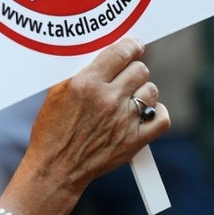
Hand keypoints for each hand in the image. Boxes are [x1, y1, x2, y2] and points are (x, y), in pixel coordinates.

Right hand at [0, 37, 169, 214]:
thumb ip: (81, 72)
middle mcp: (108, 100)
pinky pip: (161, 118)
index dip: (130, 46)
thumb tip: (103, 56)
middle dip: (133, 68)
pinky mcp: (134, 140)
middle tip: (127, 74)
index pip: (120, 53)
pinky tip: (146, 110)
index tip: (133, 46)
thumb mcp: (58, 92)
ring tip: (130, 96)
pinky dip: (156, 112)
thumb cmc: (52, 129)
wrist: (56, 167)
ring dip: (142, 90)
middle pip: (139, 69)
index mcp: (87, 84)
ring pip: (151, 91)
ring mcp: (124, 121)